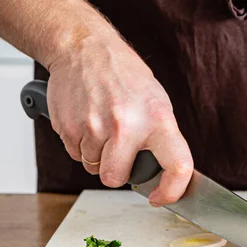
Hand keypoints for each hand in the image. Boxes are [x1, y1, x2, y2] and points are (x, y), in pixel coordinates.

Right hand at [46, 35, 192, 205]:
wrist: (85, 48)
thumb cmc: (124, 76)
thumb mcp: (157, 102)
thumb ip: (160, 139)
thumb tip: (164, 173)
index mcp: (158, 120)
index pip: (178, 166)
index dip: (172, 191)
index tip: (161, 197)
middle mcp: (127, 125)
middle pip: (115, 178)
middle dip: (115, 172)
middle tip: (117, 152)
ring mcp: (95, 127)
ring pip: (92, 167)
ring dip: (96, 154)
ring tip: (102, 124)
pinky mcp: (69, 127)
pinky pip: (75, 154)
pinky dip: (81, 144)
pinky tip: (87, 120)